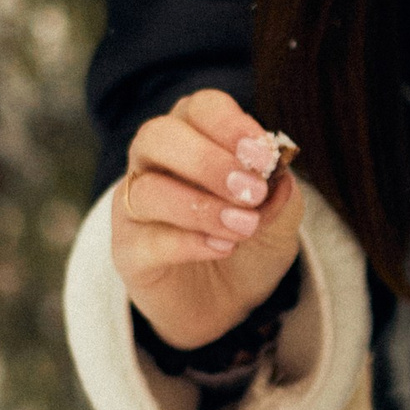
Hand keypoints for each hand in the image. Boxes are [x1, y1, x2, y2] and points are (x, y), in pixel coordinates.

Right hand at [112, 88, 306, 350]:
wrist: (231, 301)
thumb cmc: (249, 241)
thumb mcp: (281, 216)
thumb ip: (281, 193)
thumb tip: (278, 175)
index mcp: (194, 134)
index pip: (201, 108)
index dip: (230, 125)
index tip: (263, 156)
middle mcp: (154, 161)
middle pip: (159, 137)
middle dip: (208, 161)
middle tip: (251, 192)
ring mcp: (135, 206)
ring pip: (148, 190)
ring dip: (202, 207)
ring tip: (244, 227)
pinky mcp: (129, 250)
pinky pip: (146, 240)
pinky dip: (188, 242)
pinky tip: (223, 248)